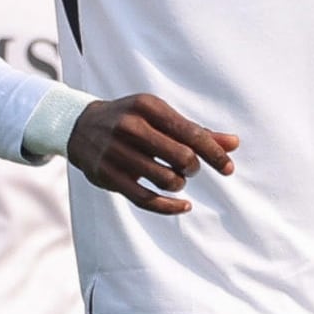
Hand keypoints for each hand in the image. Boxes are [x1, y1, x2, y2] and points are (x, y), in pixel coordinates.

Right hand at [66, 94, 238, 214]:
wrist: (79, 126)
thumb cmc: (132, 121)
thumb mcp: (160, 117)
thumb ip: (196, 131)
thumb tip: (234, 144)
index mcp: (148, 106)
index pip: (191, 133)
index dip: (215, 154)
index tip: (228, 169)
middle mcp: (130, 126)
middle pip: (181, 157)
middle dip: (193, 168)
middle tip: (188, 168)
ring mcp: (116, 151)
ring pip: (166, 179)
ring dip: (179, 184)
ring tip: (174, 178)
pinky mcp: (107, 175)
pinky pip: (146, 199)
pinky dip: (170, 207)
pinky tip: (183, 206)